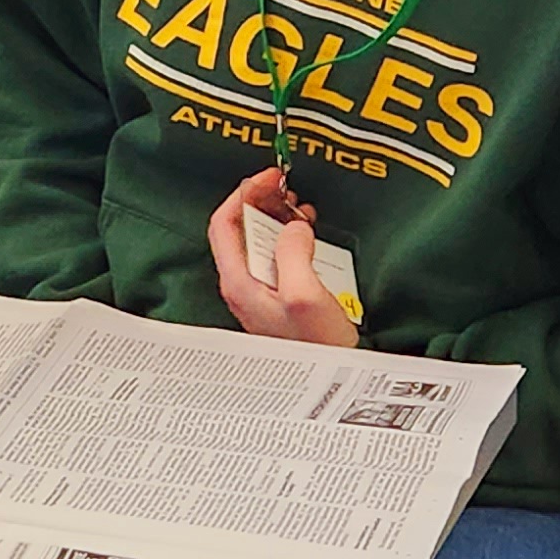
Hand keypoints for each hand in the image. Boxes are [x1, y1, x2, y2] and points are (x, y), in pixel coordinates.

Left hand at [206, 166, 358, 348]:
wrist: (335, 382)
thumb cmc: (317, 346)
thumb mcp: (305, 294)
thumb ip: (293, 251)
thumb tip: (294, 226)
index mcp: (240, 281)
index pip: (224, 224)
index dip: (243, 194)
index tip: (270, 176)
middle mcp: (244, 286)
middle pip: (241, 230)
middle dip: (261, 201)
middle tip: (286, 186)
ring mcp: (261, 293)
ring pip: (260, 242)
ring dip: (277, 218)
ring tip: (299, 206)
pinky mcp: (279, 299)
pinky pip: (278, 258)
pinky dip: (290, 237)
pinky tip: (307, 232)